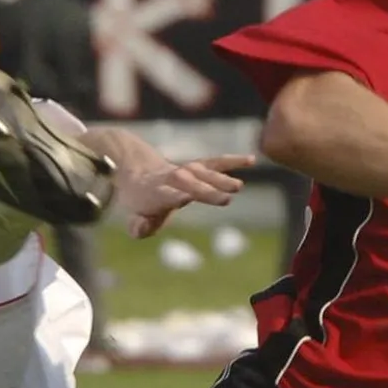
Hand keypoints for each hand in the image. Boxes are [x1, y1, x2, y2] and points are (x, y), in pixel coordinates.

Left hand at [118, 153, 253, 239]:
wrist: (140, 172)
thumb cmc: (144, 203)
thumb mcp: (136, 220)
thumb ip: (138, 227)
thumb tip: (142, 227)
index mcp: (155, 193)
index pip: (166, 195)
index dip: (175, 196)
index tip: (187, 198)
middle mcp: (170, 179)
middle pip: (187, 182)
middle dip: (205, 189)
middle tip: (226, 199)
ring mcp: (185, 170)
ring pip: (201, 171)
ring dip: (219, 177)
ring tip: (239, 186)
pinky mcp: (198, 166)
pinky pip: (215, 162)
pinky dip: (232, 160)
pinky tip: (252, 160)